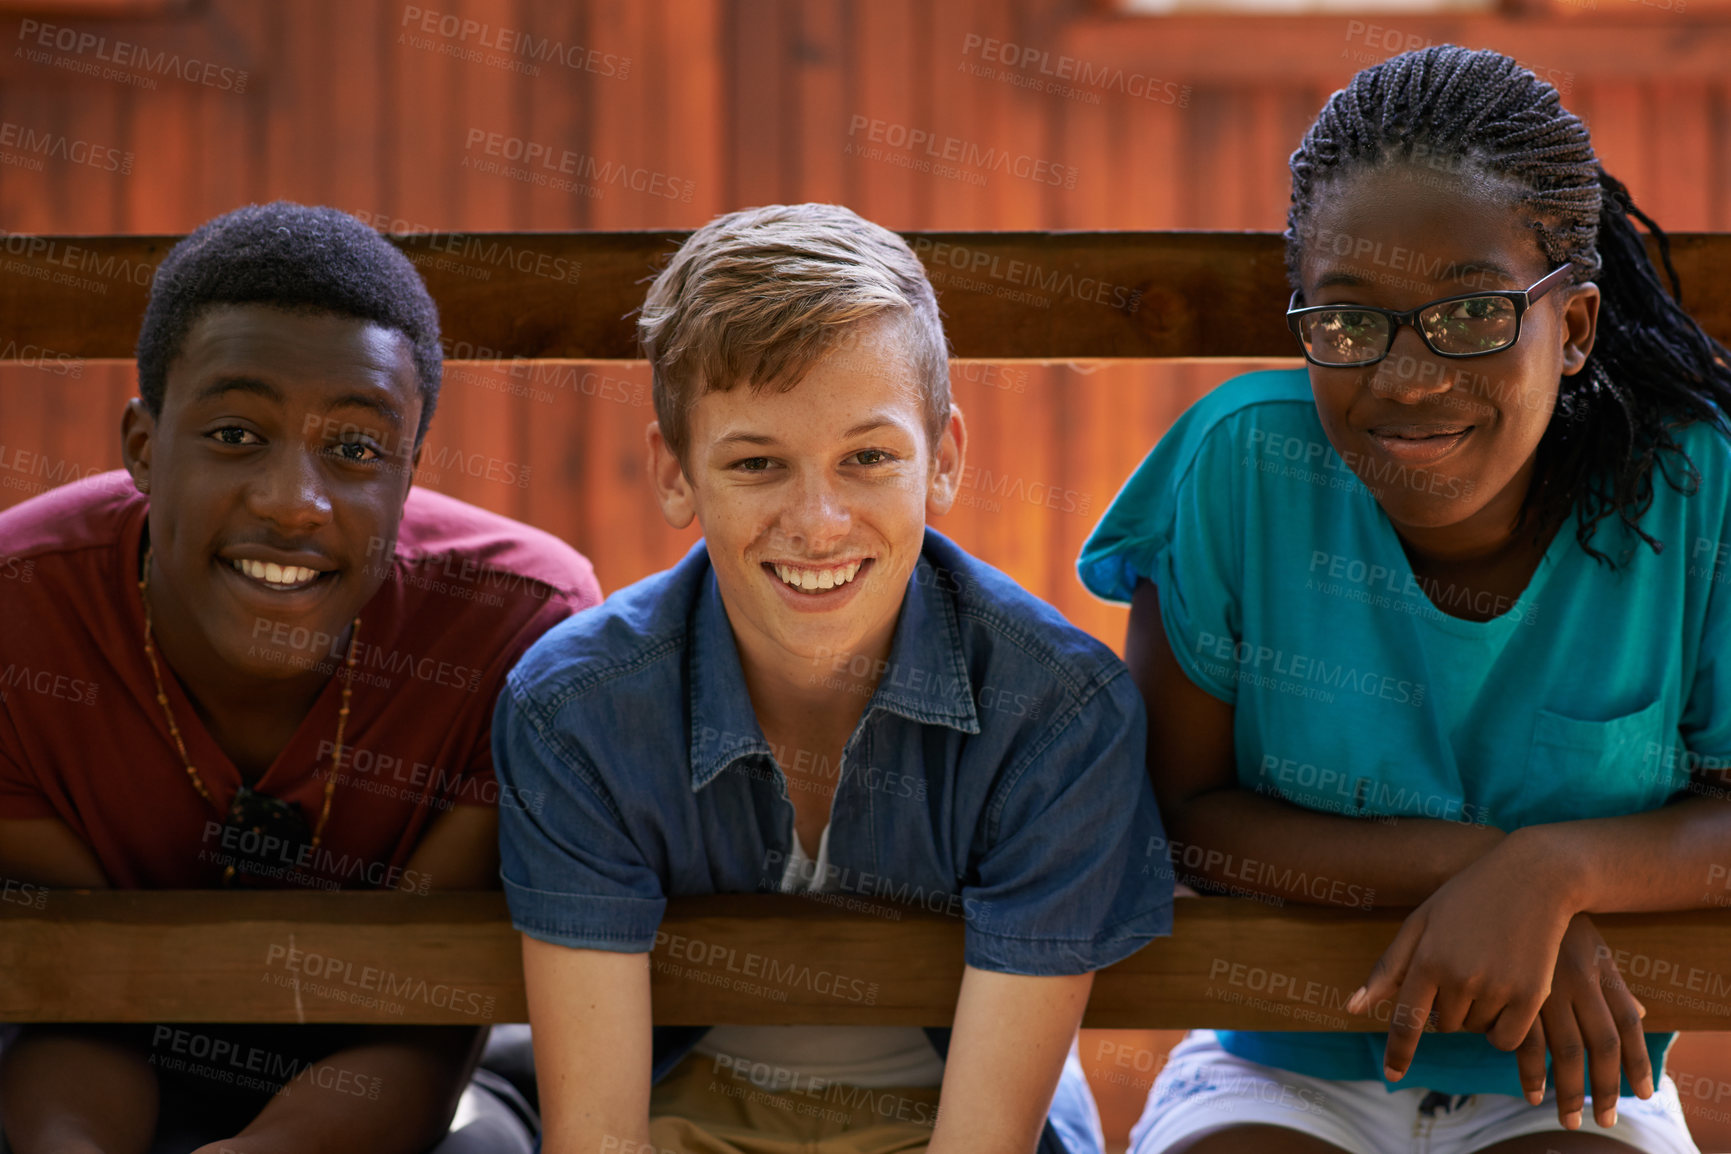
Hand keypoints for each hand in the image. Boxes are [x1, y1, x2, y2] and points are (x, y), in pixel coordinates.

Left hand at [1346, 832, 1575, 1080]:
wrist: (1533, 878)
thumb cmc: (1468, 899)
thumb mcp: (1421, 923)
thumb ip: (1388, 969)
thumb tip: (1351, 1007)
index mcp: (1426, 960)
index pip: (1406, 1020)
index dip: (1398, 1051)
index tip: (1392, 1075)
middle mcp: (1458, 978)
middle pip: (1444, 1025)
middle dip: (1449, 1009)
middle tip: (1465, 970)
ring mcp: (1496, 988)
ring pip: (1476, 1031)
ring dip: (1478, 1014)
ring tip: (1490, 969)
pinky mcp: (1530, 996)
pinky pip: (1508, 1038)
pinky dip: (1505, 1027)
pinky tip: (1509, 994)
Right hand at [1512, 913, 1653, 1130]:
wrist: (1505, 875)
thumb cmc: (1548, 913)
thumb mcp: (1594, 945)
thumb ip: (1616, 983)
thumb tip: (1643, 1013)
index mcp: (1596, 970)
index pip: (1626, 1024)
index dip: (1637, 1062)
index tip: (1644, 1093)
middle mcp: (1572, 981)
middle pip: (1595, 1046)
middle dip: (1599, 1089)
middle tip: (1599, 1121)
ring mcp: (1536, 984)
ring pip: (1557, 1048)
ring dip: (1559, 1087)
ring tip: (1556, 1111)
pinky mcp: (1501, 985)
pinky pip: (1517, 1035)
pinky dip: (1524, 1065)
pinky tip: (1528, 1083)